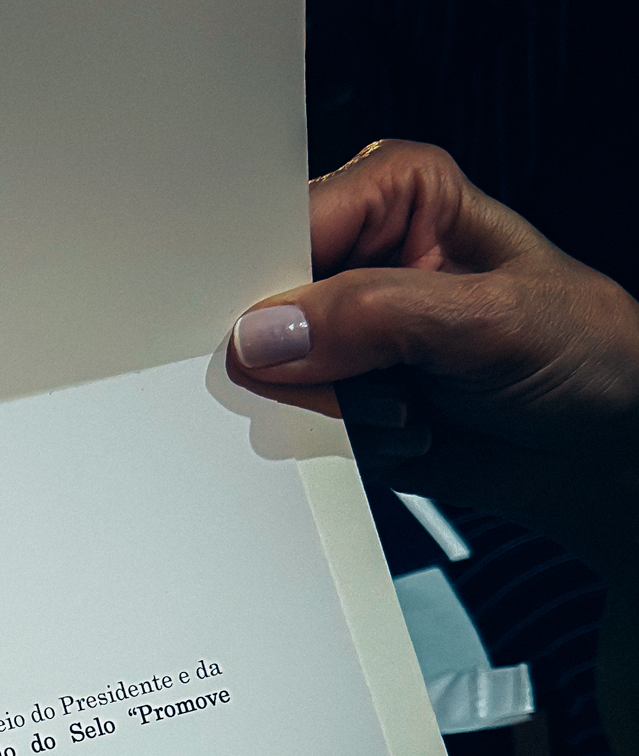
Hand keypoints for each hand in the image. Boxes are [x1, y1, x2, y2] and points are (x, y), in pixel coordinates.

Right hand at [229, 140, 638, 574]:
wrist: (601, 446)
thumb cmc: (581, 354)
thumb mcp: (486, 321)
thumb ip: (374, 317)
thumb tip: (267, 337)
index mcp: (396, 196)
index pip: (289, 227)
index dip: (266, 286)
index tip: (274, 343)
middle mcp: (362, 261)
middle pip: (268, 311)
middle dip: (310, 363)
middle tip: (381, 380)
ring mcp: (349, 338)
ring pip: (279, 382)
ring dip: (341, 415)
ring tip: (413, 408)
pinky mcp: (344, 403)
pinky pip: (300, 431)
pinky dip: (347, 447)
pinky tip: (407, 433)